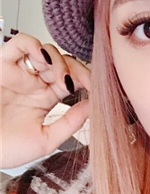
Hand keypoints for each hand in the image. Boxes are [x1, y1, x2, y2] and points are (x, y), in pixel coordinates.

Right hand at [0, 33, 89, 168]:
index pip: (73, 80)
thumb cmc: (6, 150)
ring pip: (46, 51)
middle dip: (76, 70)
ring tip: (59, 78)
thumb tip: (93, 107)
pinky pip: (19, 43)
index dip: (86, 80)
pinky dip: (34, 45)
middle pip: (63, 63)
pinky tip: (43, 60)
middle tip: (79, 83)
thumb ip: (70, 123)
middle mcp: (34, 84)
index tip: (96, 87)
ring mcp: (20, 74)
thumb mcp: (46, 140)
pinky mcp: (2, 67)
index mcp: (46, 99)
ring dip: (59, 60)